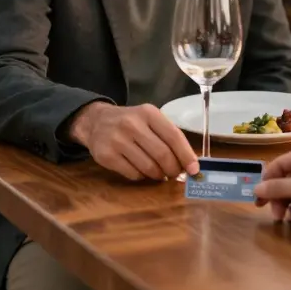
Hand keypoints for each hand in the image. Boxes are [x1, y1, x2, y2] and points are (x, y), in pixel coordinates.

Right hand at [68, 103, 198, 180]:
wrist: (96, 122)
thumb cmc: (131, 123)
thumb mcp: (149, 120)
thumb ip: (168, 137)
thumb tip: (189, 164)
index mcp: (148, 113)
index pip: (173, 136)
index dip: (186, 155)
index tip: (194, 170)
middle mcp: (132, 124)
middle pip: (162, 155)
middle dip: (173, 169)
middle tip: (175, 174)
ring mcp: (117, 140)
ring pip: (149, 167)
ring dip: (158, 175)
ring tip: (158, 173)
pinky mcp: (106, 155)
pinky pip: (133, 174)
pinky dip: (142, 176)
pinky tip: (140, 169)